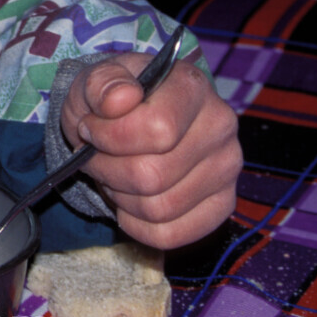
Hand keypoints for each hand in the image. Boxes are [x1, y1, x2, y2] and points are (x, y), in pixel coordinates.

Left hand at [60, 51, 240, 249]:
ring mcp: (225, 169)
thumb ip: (103, 83)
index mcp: (192, 86)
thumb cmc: (109, 100)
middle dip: (107, 170)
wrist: (124, 119)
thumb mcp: (94, 80)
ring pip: (159, 209)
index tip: (91, 127)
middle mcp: (219, 126)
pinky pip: (170, 235)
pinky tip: (128, 199)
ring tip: (114, 173)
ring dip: (120, 196)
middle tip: (95, 156)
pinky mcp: (221, 205)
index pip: (158, 129)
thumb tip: (121, 98)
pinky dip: (135, 224)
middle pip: (152, 175)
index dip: (110, 136)